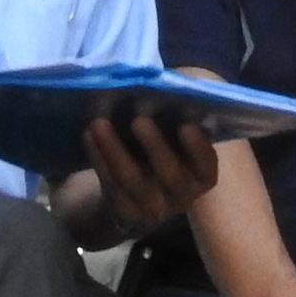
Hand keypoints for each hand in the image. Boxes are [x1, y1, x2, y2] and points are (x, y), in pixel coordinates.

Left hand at [83, 112, 219, 237]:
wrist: (140, 186)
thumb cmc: (165, 146)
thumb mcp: (176, 135)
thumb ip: (178, 115)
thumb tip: (173, 85)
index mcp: (202, 175)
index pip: (206, 165)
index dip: (198, 148)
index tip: (186, 125)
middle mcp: (182, 197)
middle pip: (170, 174)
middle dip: (154, 146)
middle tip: (139, 120)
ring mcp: (153, 208)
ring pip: (132, 180)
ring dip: (115, 150)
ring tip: (99, 124)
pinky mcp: (124, 211)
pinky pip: (110, 185)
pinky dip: (99, 159)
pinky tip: (89, 136)